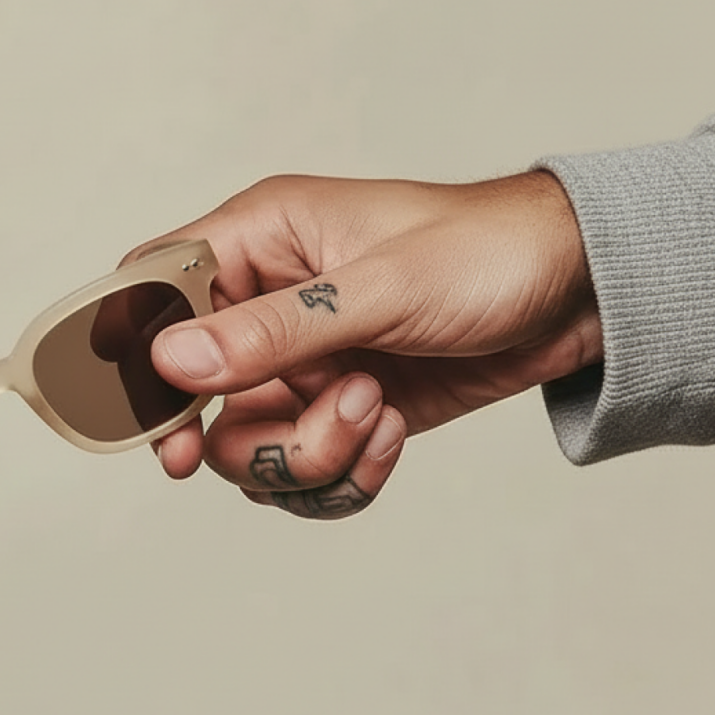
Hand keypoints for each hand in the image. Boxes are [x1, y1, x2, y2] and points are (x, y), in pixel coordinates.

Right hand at [125, 170, 601, 515]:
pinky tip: (390, 433)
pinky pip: (300, 471)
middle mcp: (263, 305)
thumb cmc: (485, 251)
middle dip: (234, 433)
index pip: (156, 287)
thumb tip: (175, 362)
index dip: (136, 350)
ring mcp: (297, 364)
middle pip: (191, 395)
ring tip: (374, 412)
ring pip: (245, 446)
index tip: (157, 413)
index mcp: (257, 240)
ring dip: (307, 453)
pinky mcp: (334, 409)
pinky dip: (340, 474)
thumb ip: (273, 329)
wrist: (578, 293)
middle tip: (246, 451)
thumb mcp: (379, 287)